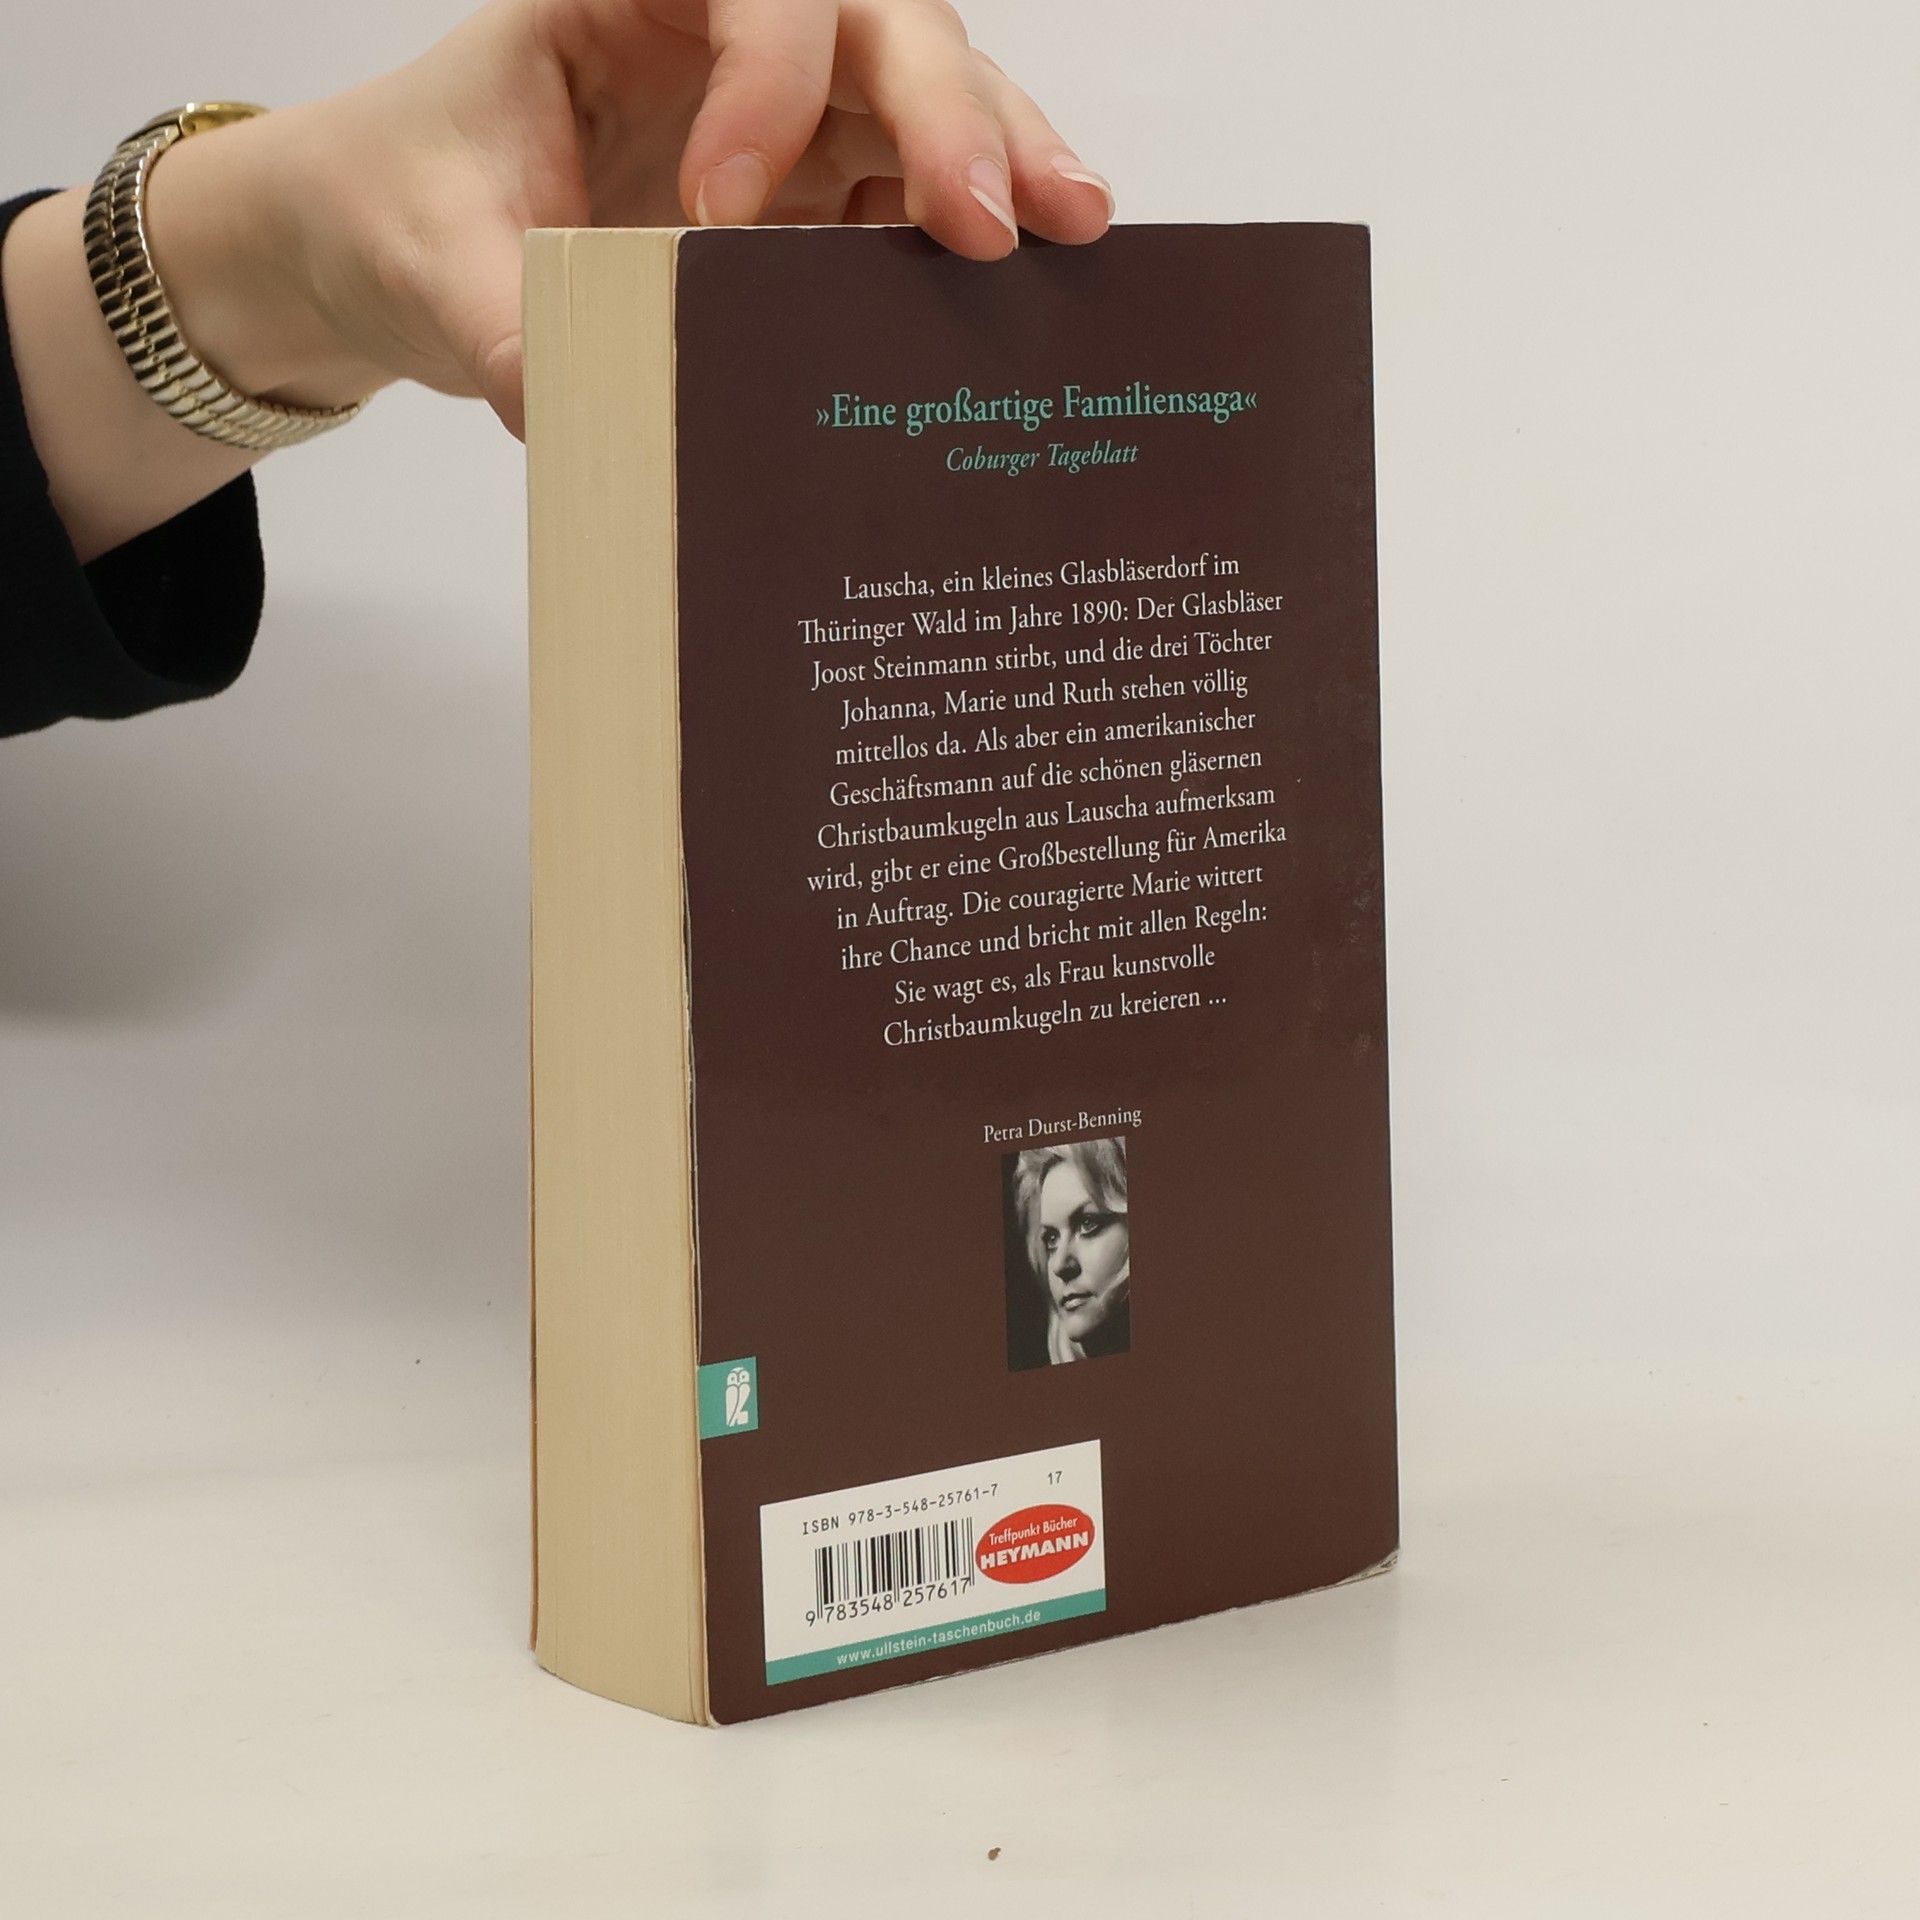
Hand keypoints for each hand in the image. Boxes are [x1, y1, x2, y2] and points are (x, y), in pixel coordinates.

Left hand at [186, 0, 1114, 437]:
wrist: (407, 242)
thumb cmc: (408, 205)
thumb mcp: (429, 264)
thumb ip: (498, 324)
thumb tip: (567, 405)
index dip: (762, 78)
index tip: (724, 210)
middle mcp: (723, 34)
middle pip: (874, 22)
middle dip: (944, 111)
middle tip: (990, 222)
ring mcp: (785, 109)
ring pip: (922, 92)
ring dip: (999, 155)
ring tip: (1070, 231)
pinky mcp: (816, 188)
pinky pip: (913, 186)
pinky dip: (972, 226)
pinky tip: (1032, 277)